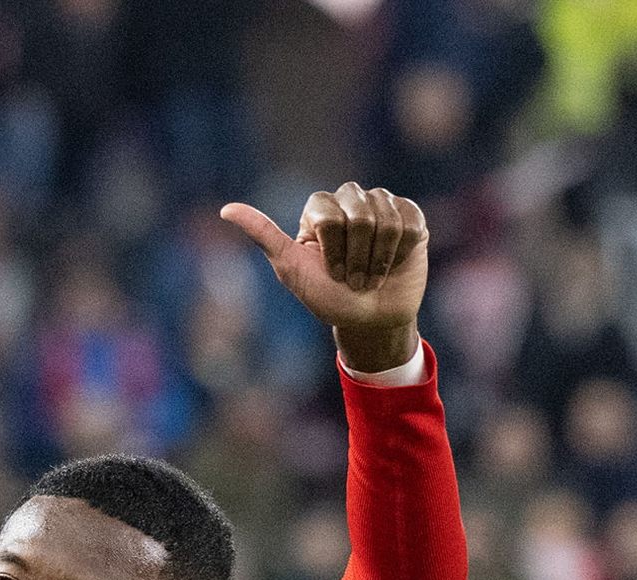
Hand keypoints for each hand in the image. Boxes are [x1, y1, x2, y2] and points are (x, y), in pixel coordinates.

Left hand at [221, 184, 429, 374]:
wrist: (370, 321)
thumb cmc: (328, 298)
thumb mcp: (291, 270)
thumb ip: (264, 236)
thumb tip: (225, 209)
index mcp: (320, 209)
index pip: (328, 214)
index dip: (333, 249)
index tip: (333, 275)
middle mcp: (350, 200)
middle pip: (359, 212)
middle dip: (357, 256)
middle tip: (354, 279)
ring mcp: (382, 206)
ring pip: (386, 217)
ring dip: (380, 258)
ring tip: (374, 275)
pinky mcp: (411, 217)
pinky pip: (410, 221)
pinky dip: (401, 251)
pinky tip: (395, 263)